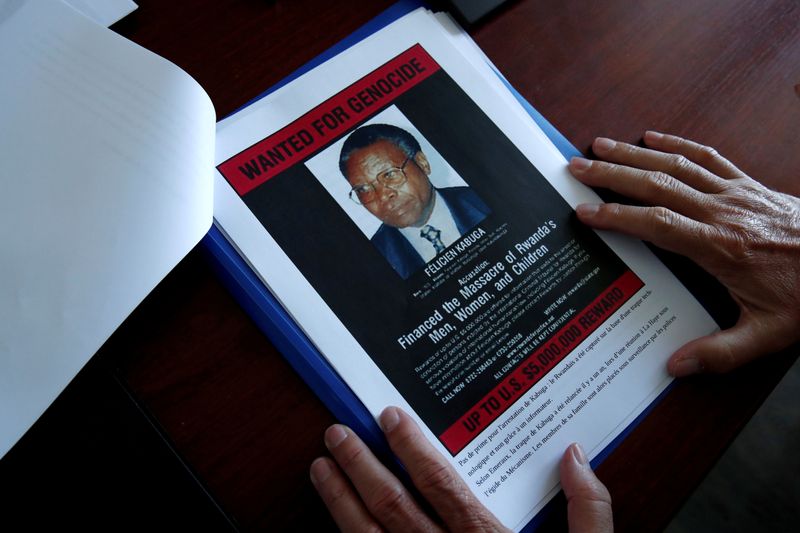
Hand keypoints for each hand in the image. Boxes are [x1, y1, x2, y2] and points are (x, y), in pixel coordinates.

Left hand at [310, 406, 611, 531]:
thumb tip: (574, 456)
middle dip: (361, 467)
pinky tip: (335, 529)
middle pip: (394, 507)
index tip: (388, 419)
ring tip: (320, 471)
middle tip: (335, 435)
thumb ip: (588, 511)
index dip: (412, 449)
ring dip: (341, 504)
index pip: (441, 485)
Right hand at [568, 132, 799, 375]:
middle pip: (657, 185)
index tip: (585, 212)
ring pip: (676, 166)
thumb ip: (720, 352)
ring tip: (599, 146)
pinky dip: (677, 144)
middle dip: (612, 174)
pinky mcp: (748, 185)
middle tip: (575, 168)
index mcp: (720, 246)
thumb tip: (674, 365)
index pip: (657, 224)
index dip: (617, 216)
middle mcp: (722, 212)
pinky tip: (653, 136)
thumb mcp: (769, 334)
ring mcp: (735, 193)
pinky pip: (707, 157)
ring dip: (634, 154)